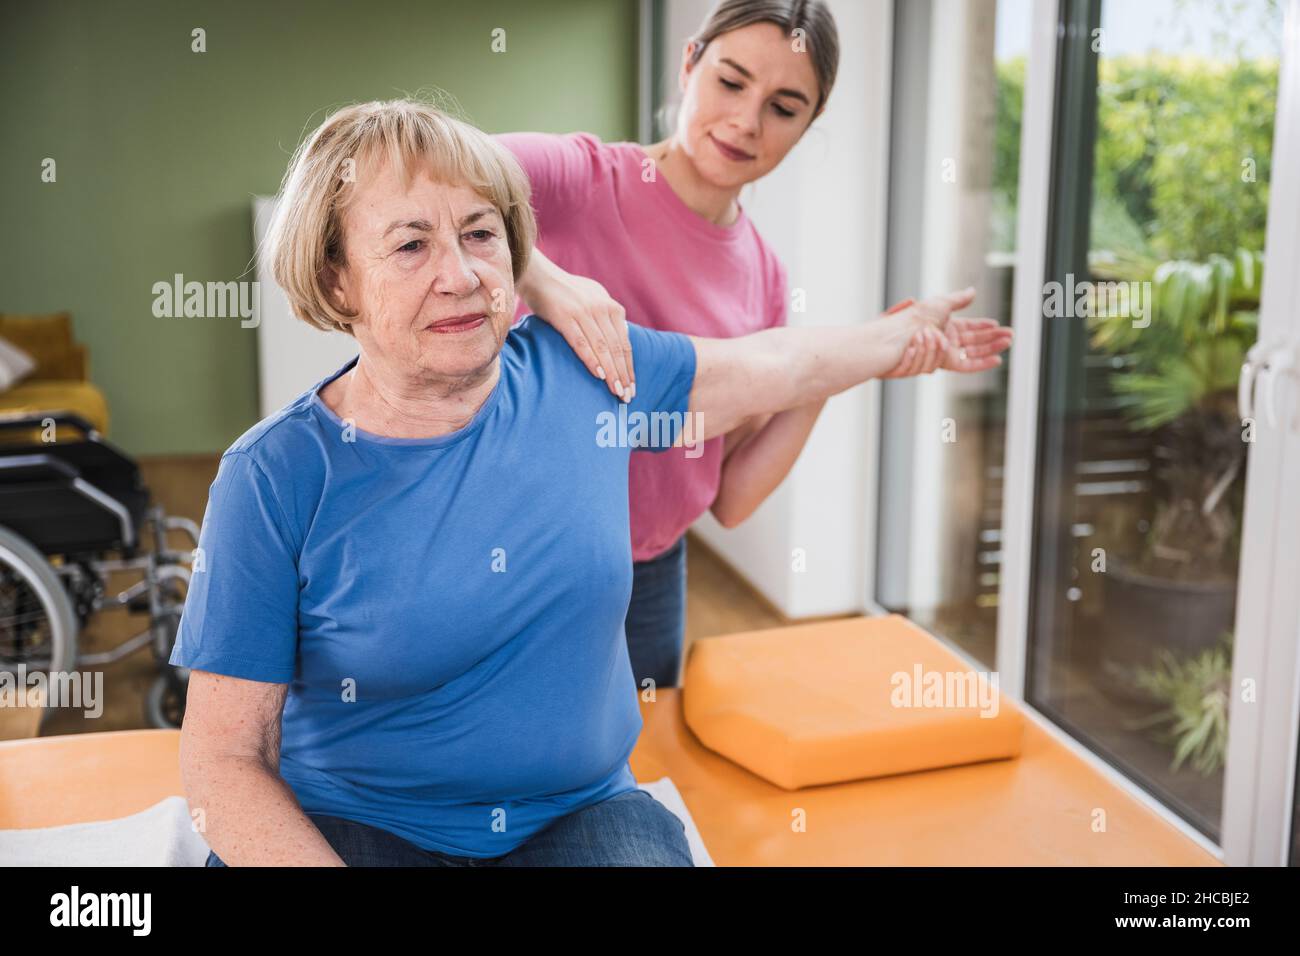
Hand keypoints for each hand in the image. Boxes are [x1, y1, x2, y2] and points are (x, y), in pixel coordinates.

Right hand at [524, 265, 634, 401]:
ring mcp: (583, 312)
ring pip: (602, 348)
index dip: (629, 368)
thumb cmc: (567, 292)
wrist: (539, 276)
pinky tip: (599, 375)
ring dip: (611, 372)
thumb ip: (608, 316)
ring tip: (616, 391)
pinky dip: (592, 360)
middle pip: (616, 348)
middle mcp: (601, 309)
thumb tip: (622, 336)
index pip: (624, 344)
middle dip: (623, 375)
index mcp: (611, 307)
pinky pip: (581, 342)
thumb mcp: (595, 299)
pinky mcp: (565, 316)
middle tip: (627, 396)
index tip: (632, 387)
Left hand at [881, 288, 1012, 377]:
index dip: (986, 329)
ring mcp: (943, 353)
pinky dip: (982, 363)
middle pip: (975, 342)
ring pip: (973, 352)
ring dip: (988, 344)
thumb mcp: (939, 304)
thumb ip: (958, 300)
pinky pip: (965, 366)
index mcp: (944, 327)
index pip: (970, 328)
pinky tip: (997, 360)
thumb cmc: (911, 318)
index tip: (1001, 327)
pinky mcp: (941, 364)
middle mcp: (944, 341)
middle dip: (994, 339)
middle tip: (1012, 337)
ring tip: (1004, 338)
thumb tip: (973, 291)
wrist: (894, 335)